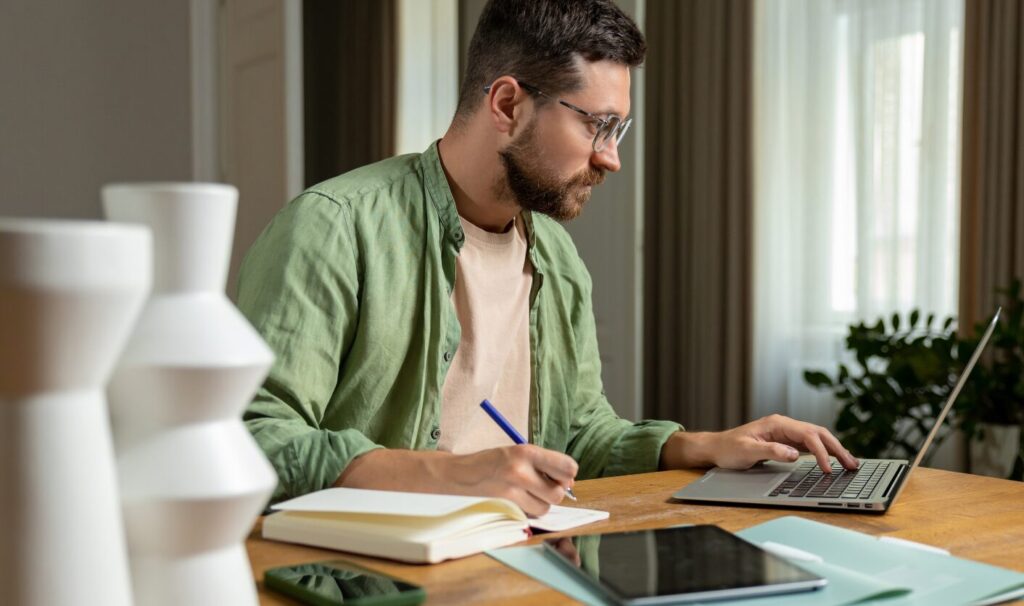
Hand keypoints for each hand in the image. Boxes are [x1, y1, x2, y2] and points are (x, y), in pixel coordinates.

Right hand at [338, 444, 577, 516]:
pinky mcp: (503, 507)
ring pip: (545, 507)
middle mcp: (520, 470)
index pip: (566, 466)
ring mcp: (511, 491)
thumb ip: (540, 464)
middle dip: (553, 493)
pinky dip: (526, 513)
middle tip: (537, 487)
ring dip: (538, 504)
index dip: (568, 474)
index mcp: (524, 451)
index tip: (563, 476)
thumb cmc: (485, 464)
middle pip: (559, 492)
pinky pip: (529, 516)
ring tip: (520, 493)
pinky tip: (511, 502)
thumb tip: (569, 481)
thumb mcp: (512, 454)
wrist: (451, 477)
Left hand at [661, 414, 858, 472]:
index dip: (820, 452)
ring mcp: (786, 433)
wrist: (717, 448)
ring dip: (834, 450)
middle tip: (852, 465)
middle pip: (818, 433)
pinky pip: (810, 446)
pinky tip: (833, 461)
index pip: (807, 435)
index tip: (827, 469)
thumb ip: (770, 451)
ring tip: (850, 463)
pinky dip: (824, 453)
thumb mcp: (746, 451)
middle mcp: (784, 426)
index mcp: (777, 424)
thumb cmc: (729, 448)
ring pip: (817, 439)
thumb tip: (793, 454)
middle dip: (836, 448)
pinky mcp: (785, 442)